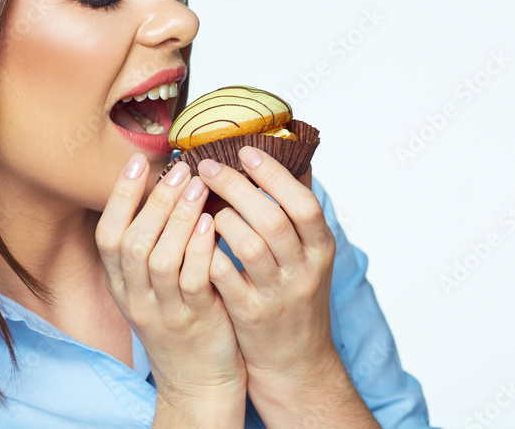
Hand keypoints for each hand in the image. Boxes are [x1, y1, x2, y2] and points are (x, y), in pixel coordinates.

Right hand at [96, 153, 246, 420]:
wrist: (198, 382)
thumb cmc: (182, 321)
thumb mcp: (153, 286)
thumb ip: (154, 243)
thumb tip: (165, 185)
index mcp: (121, 284)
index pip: (107, 235)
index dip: (120, 197)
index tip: (137, 161)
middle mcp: (134, 297)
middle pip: (132, 242)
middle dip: (154, 200)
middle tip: (179, 168)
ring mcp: (164, 311)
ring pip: (160, 259)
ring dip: (177, 218)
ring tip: (196, 186)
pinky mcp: (195, 322)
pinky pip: (192, 281)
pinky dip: (198, 249)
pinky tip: (211, 222)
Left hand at [197, 148, 339, 408]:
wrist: (297, 362)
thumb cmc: (296, 295)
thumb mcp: (309, 254)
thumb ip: (299, 208)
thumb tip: (294, 154)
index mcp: (320, 248)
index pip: (305, 204)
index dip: (275, 175)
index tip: (245, 151)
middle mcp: (304, 270)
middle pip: (273, 220)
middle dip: (236, 188)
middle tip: (206, 167)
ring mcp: (277, 295)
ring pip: (249, 246)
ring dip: (221, 219)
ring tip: (201, 205)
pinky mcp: (250, 316)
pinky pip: (225, 277)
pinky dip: (208, 253)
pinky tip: (194, 238)